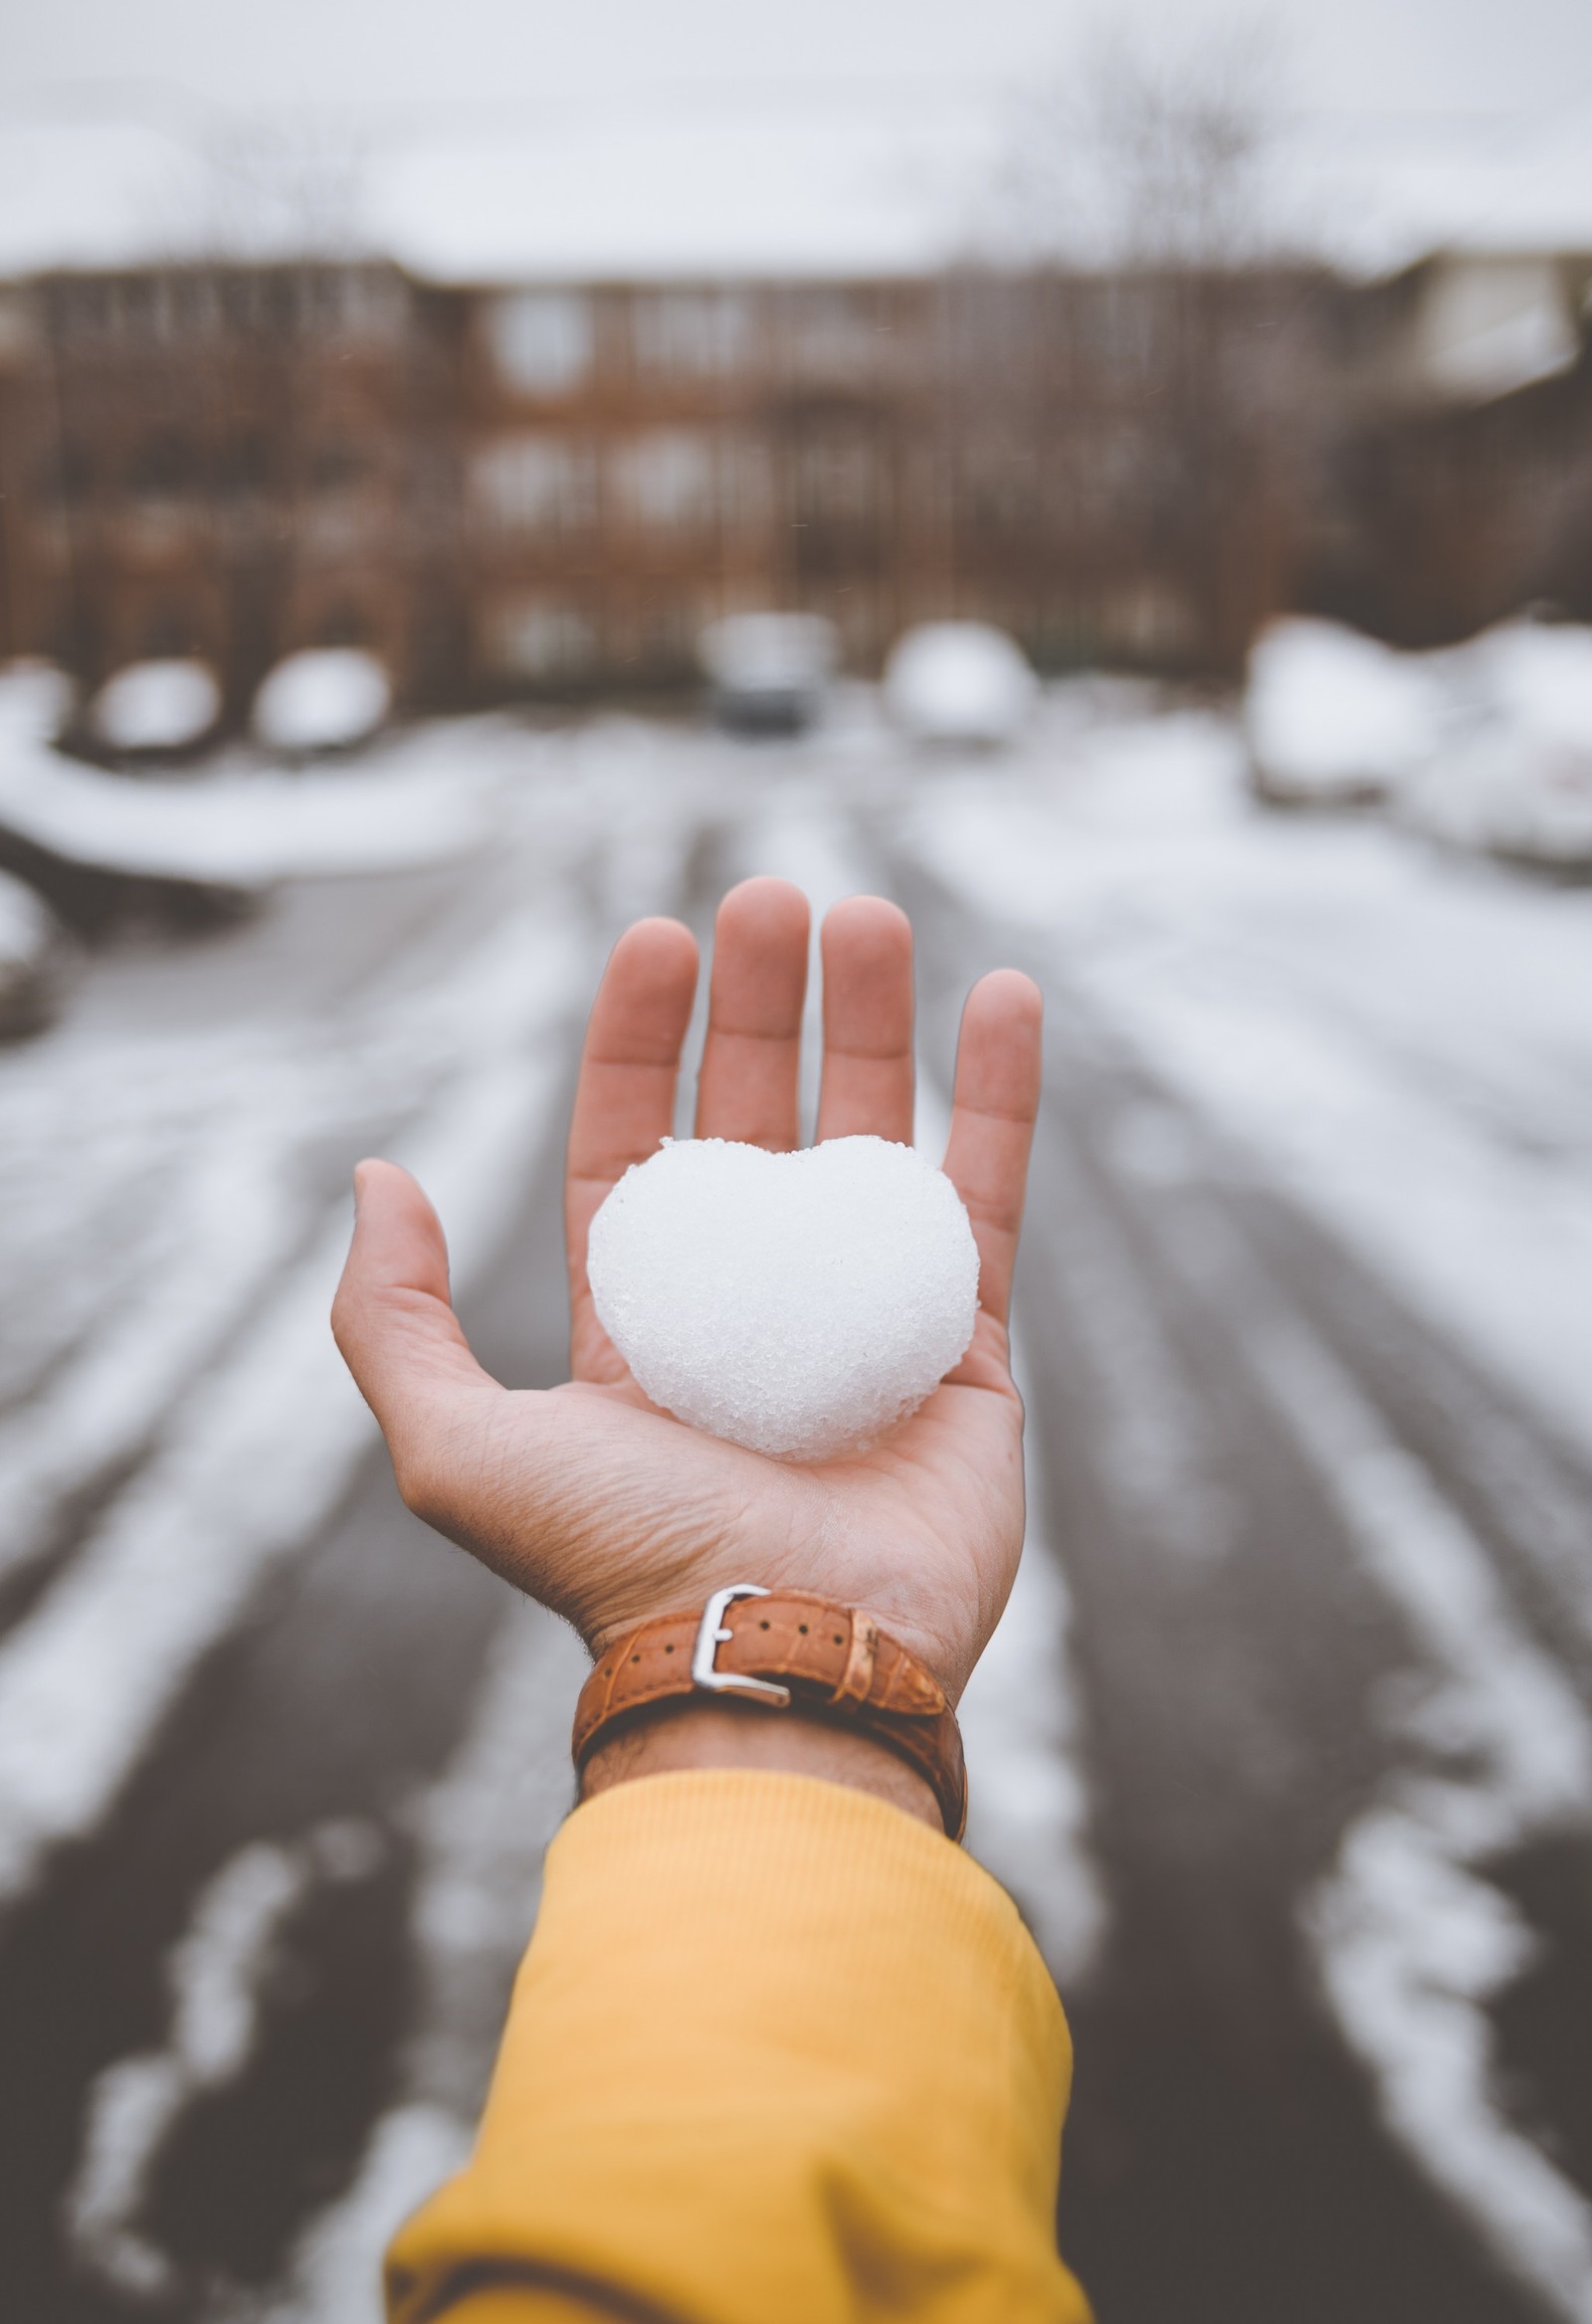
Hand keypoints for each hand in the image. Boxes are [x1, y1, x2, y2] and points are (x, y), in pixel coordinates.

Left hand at [333, 879, 1041, 1707]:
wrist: (781, 1660)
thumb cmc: (617, 1561)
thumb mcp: (453, 1448)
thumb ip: (393, 1318)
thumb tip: (378, 1177)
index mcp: (636, 1330)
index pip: (636, 1151)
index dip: (639, 1044)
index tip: (656, 938)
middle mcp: (750, 1317)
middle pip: (758, 1121)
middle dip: (761, 1006)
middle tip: (772, 897)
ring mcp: (863, 1328)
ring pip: (874, 1140)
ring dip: (873, 1021)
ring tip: (865, 913)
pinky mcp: (967, 1353)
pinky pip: (990, 1200)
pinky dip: (1001, 1095)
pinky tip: (1004, 991)